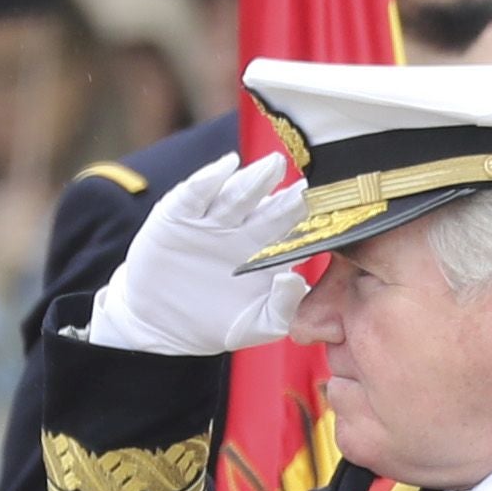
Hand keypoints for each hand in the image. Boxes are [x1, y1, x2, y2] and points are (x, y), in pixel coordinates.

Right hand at [84, 151, 308, 359]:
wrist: (161, 325)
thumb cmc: (215, 324)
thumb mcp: (255, 325)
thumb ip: (283, 307)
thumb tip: (296, 278)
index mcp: (267, 253)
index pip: (292, 232)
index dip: (309, 223)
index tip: (330, 214)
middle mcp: (243, 229)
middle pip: (270, 207)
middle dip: (288, 195)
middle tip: (307, 184)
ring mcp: (212, 220)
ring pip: (237, 194)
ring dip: (256, 179)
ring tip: (275, 165)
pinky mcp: (179, 214)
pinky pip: (195, 194)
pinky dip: (208, 179)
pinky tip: (226, 166)